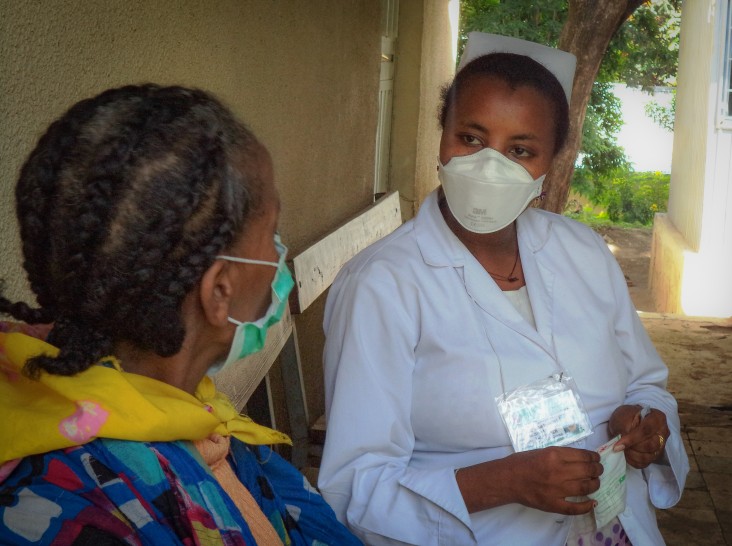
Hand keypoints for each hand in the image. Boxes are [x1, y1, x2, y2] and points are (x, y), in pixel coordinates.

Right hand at [457, 447, 602, 514]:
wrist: (507, 479)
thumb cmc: (522, 462)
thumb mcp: (542, 451)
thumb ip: (560, 455)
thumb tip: (580, 458)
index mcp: (554, 455)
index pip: (583, 456)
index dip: (594, 457)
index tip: (597, 459)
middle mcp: (558, 471)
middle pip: (587, 470)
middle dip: (597, 470)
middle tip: (599, 470)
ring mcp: (556, 489)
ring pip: (585, 487)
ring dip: (595, 484)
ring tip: (596, 482)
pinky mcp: (553, 504)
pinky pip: (575, 508)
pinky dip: (586, 506)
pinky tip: (592, 503)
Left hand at [609, 404, 669, 468]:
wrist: (626, 422)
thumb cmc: (626, 417)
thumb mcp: (623, 417)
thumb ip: (625, 428)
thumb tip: (625, 444)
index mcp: (657, 418)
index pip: (646, 430)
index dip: (631, 439)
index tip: (617, 445)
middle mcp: (663, 432)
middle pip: (650, 445)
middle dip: (632, 447)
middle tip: (619, 446)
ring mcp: (661, 445)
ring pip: (649, 456)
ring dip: (632, 455)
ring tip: (622, 450)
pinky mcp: (655, 455)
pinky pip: (646, 463)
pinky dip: (633, 461)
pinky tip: (626, 456)